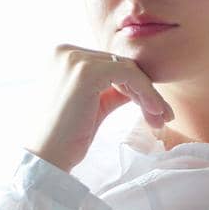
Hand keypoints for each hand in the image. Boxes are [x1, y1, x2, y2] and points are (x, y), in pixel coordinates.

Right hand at [25, 43, 173, 173]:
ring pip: (128, 69)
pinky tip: (154, 112)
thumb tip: (138, 86)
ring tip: (159, 119)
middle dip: (144, 91)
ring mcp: (74, 59)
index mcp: (62, 56)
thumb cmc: (66, 138)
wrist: (47, 158)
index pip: (109, 64)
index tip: (153, 110)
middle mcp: (65, 51)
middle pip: (119, 64)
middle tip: (161, 117)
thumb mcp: (93, 106)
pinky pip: (129, 75)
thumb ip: (112, 91)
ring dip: (148, 94)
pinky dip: (146, 93)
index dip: (134, 86)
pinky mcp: (86, 72)